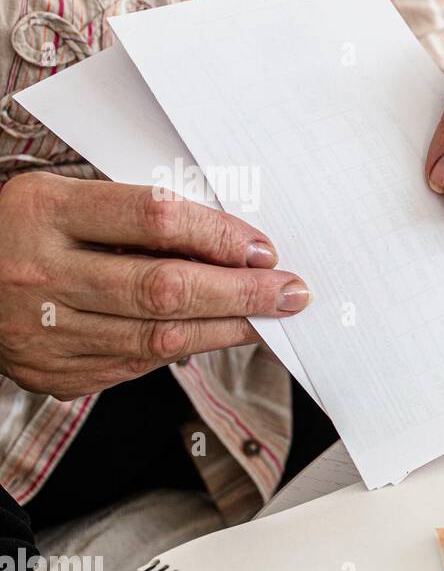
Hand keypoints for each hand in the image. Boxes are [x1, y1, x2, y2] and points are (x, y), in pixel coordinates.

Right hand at [0, 172, 310, 400]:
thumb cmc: (24, 231)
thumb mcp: (67, 198)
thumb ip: (137, 217)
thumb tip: (231, 244)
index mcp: (45, 212)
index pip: (154, 219)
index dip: (219, 236)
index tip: (263, 249)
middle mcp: (40, 272)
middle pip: (166, 287)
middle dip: (241, 292)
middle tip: (290, 292)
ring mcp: (42, 329)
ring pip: (159, 336)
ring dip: (227, 329)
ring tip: (266, 317)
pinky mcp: (52, 372)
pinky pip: (137, 363)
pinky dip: (186, 348)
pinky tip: (217, 335)